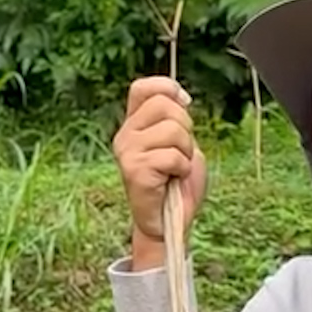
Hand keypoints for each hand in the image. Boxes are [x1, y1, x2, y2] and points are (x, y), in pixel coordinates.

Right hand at [112, 77, 208, 241]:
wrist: (169, 224)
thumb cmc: (177, 185)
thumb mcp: (181, 144)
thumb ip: (176, 120)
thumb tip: (180, 97)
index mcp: (134, 125)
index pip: (143, 88)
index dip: (167, 89)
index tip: (184, 105)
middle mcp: (125, 135)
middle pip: (165, 105)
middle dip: (186, 129)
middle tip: (181, 154)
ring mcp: (126, 152)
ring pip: (173, 131)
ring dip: (186, 153)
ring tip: (176, 170)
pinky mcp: (133, 170)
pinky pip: (173, 157)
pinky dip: (182, 170)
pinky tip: (172, 181)